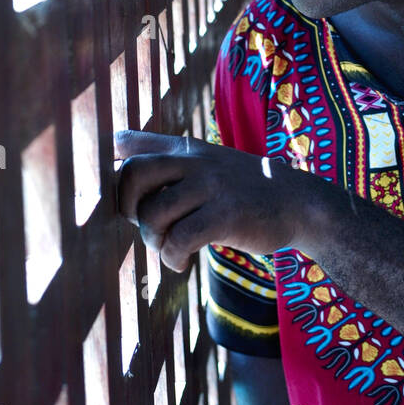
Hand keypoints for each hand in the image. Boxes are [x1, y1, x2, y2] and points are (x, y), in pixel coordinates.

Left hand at [114, 130, 305, 272]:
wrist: (298, 202)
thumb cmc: (243, 189)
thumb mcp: (207, 163)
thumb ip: (168, 161)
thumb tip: (116, 162)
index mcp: (184, 148)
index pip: (128, 142)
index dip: (105, 165)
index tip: (107, 191)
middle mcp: (194, 160)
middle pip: (132, 174)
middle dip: (126, 208)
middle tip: (143, 225)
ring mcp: (211, 186)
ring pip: (154, 213)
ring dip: (153, 240)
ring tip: (168, 249)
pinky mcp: (226, 215)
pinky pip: (180, 239)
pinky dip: (172, 258)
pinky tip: (182, 263)